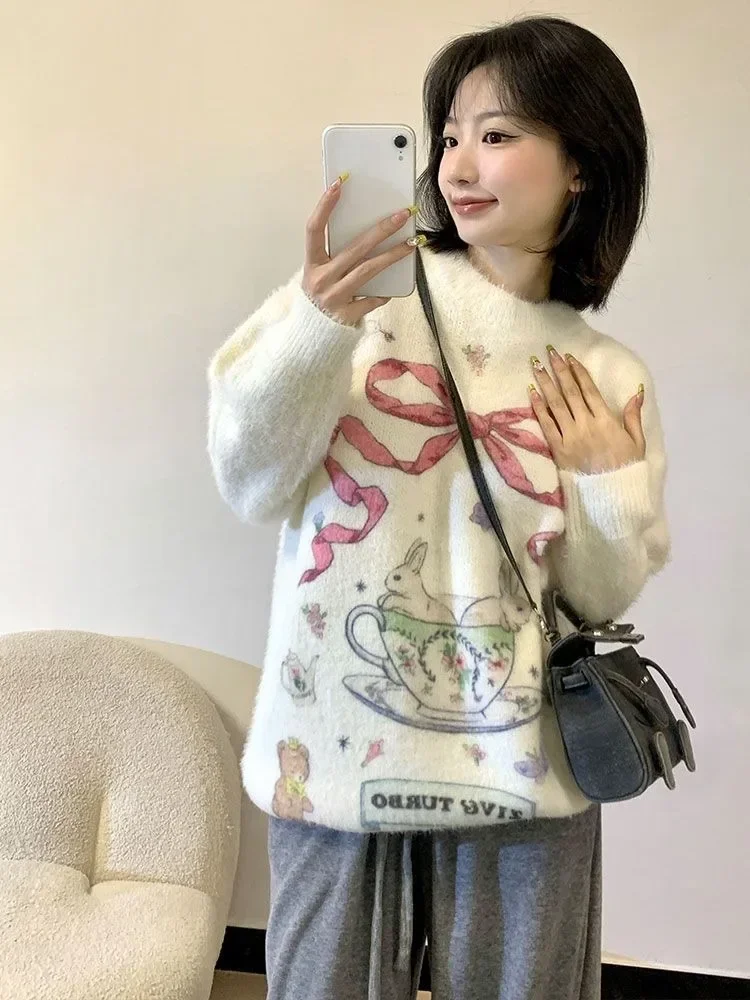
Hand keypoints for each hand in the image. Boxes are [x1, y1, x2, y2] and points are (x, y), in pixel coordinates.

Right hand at [302, 174, 419, 326]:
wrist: (312, 336)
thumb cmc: (322, 297)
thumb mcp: (320, 274)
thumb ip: (335, 255)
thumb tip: (369, 232)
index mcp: (311, 264)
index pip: (314, 229)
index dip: (324, 206)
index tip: (339, 184)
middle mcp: (321, 278)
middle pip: (354, 248)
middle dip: (381, 229)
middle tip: (402, 214)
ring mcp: (333, 297)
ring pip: (368, 270)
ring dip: (393, 255)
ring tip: (412, 243)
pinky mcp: (346, 314)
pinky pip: (372, 299)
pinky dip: (383, 292)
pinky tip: (394, 286)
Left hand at [529, 347, 645, 473]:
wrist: (610, 497)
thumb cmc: (625, 470)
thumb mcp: (638, 443)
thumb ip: (634, 417)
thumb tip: (636, 393)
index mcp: (607, 421)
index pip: (589, 390)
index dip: (578, 372)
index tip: (569, 357)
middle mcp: (586, 425)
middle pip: (570, 392)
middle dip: (559, 371)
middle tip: (549, 353)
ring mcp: (570, 437)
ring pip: (556, 405)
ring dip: (545, 384)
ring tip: (536, 367)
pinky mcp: (558, 450)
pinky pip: (547, 425)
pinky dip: (539, 408)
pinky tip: (532, 394)